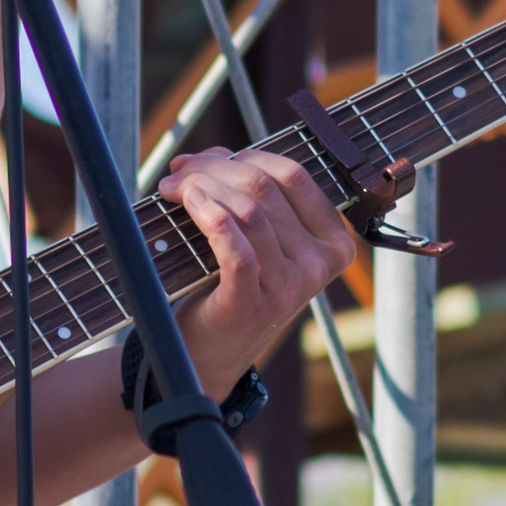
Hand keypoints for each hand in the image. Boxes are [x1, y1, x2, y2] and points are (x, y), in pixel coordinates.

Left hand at [160, 148, 355, 381]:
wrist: (210, 352)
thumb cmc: (233, 287)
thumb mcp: (258, 240)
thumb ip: (251, 195)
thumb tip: (216, 153)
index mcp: (333, 244)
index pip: (295, 176)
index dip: (247, 155)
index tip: (207, 158)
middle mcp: (319, 267)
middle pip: (265, 189)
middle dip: (214, 169)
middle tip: (179, 173)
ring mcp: (289, 289)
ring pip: (247, 212)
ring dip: (202, 188)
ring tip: (172, 188)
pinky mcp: (253, 305)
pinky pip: (235, 248)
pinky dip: (209, 215)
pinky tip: (188, 202)